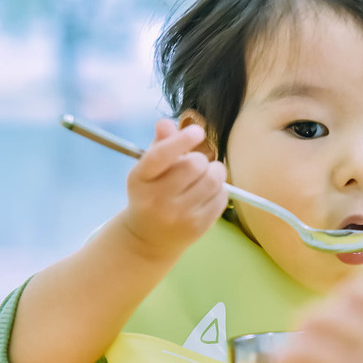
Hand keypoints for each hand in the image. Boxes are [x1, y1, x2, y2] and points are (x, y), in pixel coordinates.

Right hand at [119, 118, 227, 261]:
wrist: (147, 239)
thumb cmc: (150, 195)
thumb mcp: (147, 171)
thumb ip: (160, 145)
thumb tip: (165, 122)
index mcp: (140, 179)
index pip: (161, 155)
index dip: (182, 139)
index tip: (198, 131)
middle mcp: (157, 199)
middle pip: (193, 165)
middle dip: (201, 159)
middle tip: (197, 163)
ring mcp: (178, 216)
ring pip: (212, 180)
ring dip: (214, 172)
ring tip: (205, 176)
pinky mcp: (197, 227)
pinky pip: (221, 197)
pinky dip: (219, 190)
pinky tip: (207, 193)